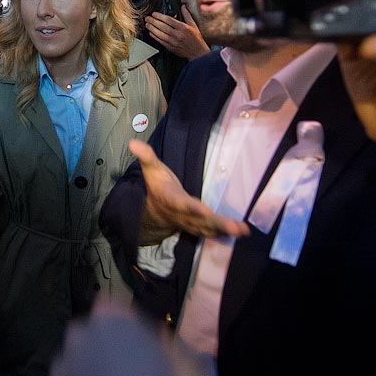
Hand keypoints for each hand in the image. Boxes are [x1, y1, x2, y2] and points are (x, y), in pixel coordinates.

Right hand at [128, 139, 247, 239]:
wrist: (154, 212)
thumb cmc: (157, 186)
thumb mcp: (151, 170)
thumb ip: (146, 157)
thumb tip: (133, 142)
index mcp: (171, 199)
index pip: (182, 204)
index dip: (192, 209)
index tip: (205, 210)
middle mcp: (182, 214)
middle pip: (200, 220)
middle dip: (216, 223)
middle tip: (232, 226)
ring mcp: (191, 223)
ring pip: (208, 228)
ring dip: (225, 230)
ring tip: (242, 230)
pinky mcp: (198, 227)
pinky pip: (212, 231)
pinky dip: (227, 233)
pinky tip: (242, 232)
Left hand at [144, 7, 208, 59]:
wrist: (197, 52)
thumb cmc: (196, 39)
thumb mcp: (193, 25)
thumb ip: (187, 15)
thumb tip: (183, 6)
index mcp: (183, 27)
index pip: (168, 20)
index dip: (160, 16)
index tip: (154, 14)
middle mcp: (178, 34)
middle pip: (163, 26)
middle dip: (153, 21)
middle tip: (148, 18)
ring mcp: (174, 42)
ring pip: (160, 34)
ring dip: (152, 29)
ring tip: (147, 25)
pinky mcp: (171, 48)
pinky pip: (161, 41)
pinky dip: (155, 37)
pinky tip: (151, 33)